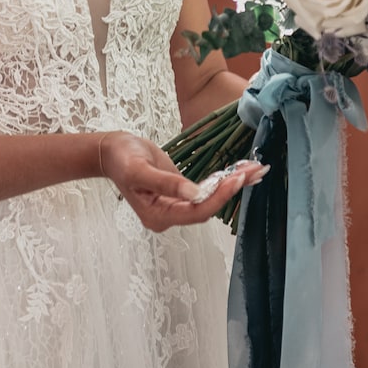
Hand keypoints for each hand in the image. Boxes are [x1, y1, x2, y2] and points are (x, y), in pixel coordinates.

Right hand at [99, 131, 267, 232]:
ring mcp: (176, 205)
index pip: (195, 211)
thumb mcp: (139, 169)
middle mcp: (169, 214)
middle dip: (232, 190)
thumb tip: (194, 193)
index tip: (235, 179)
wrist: (112, 151)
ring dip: (232, 185)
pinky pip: (206, 190)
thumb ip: (166, 183)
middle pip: (207, 208)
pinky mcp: (181, 192)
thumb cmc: (121, 158)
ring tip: (255, 169)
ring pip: (210, 199)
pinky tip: (240, 171)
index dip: (217, 197)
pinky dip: (223, 181)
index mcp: (158, 215)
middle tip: (255, 171)